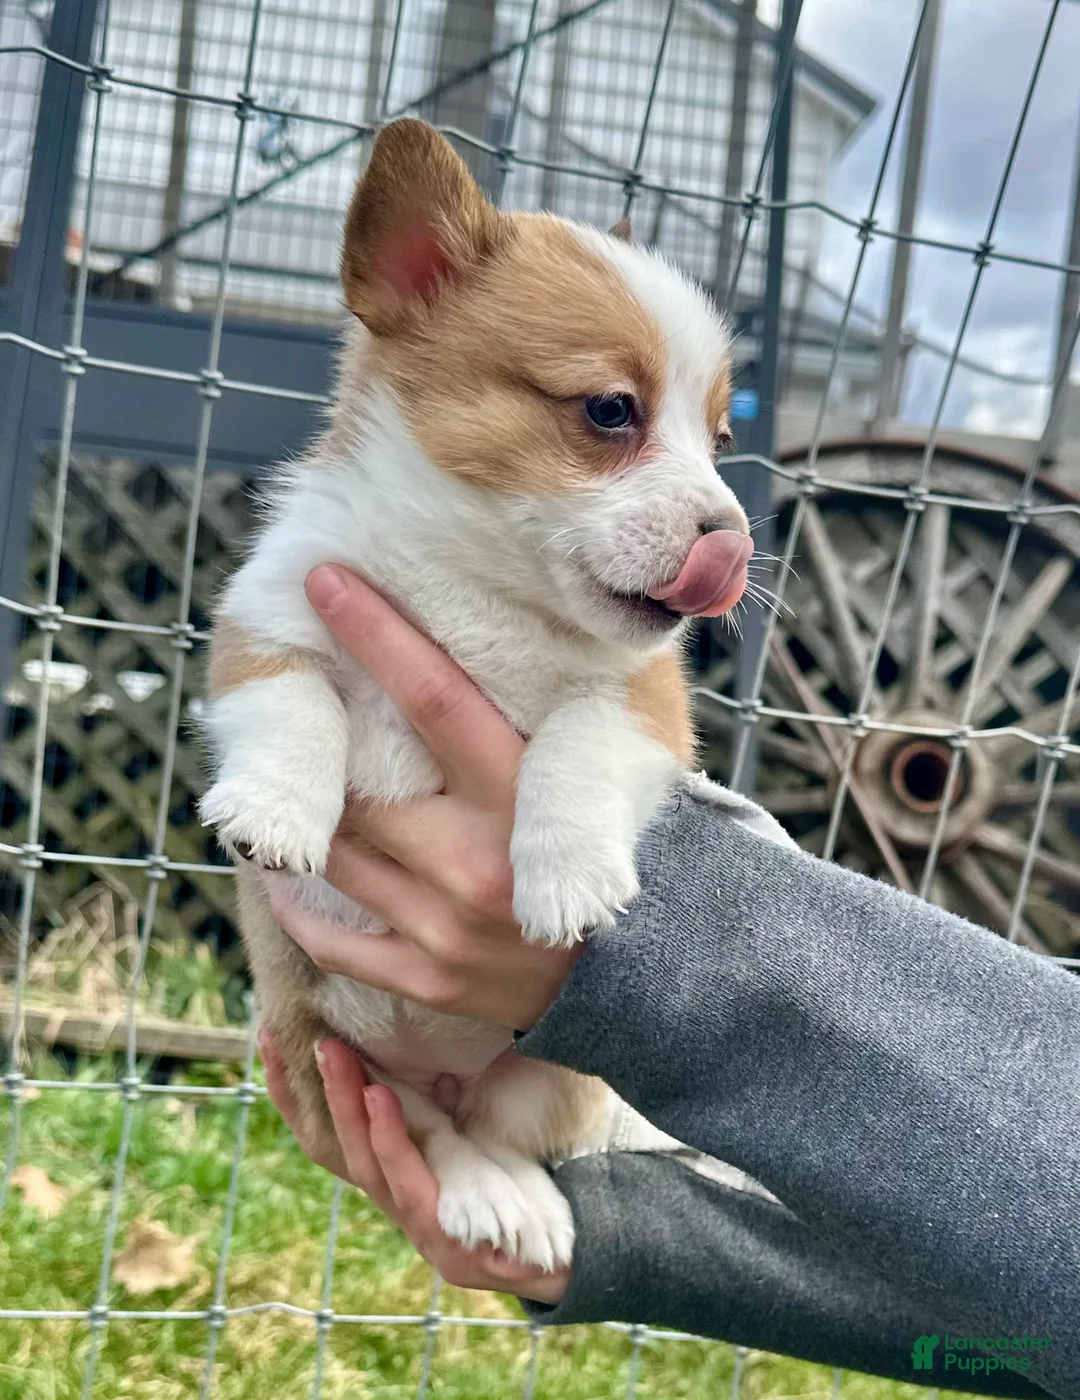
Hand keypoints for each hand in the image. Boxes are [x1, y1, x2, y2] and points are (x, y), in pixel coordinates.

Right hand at [260, 1030, 570, 1303]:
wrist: (579, 1245)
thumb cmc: (524, 1178)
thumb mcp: (471, 1121)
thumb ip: (437, 1087)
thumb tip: (403, 1020)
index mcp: (394, 1174)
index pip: (323, 1132)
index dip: (289, 1090)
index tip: (267, 1037)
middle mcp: (395, 1201)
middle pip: (329, 1146)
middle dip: (304, 1090)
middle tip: (286, 1035)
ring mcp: (417, 1226)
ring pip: (362, 1162)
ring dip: (344, 1102)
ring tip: (332, 1051)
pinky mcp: (445, 1241)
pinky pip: (406, 1182)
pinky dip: (389, 1137)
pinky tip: (379, 1096)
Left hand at [268, 565, 581, 1031]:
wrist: (650, 977)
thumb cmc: (612, 854)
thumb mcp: (588, 781)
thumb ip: (538, 723)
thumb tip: (492, 635)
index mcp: (526, 798)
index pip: (437, 698)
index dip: (378, 635)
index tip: (325, 582)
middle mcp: (481, 861)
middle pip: (365, 787)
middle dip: (321, 744)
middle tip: (287, 702)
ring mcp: (449, 930)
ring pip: (339, 856)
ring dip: (308, 822)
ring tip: (287, 788)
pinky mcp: (429, 981)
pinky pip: (333, 941)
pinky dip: (298, 907)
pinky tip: (287, 878)